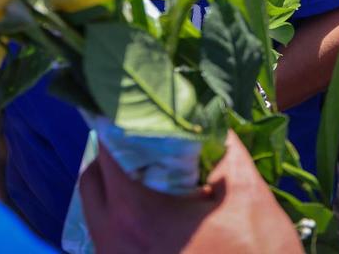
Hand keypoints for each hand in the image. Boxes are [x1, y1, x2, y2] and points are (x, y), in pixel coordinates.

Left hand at [79, 130, 301, 253]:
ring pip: (95, 209)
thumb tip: (208, 113)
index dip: (120, 117)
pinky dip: (123, 214)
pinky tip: (158, 208)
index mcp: (137, 213)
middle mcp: (112, 240)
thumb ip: (223, 146)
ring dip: (116, 184)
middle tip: (146, 134)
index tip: (135, 98)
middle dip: (113, 150)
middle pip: (91, 177)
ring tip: (154, 170)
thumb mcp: (247, 193)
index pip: (108, 148)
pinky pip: (107, 236)